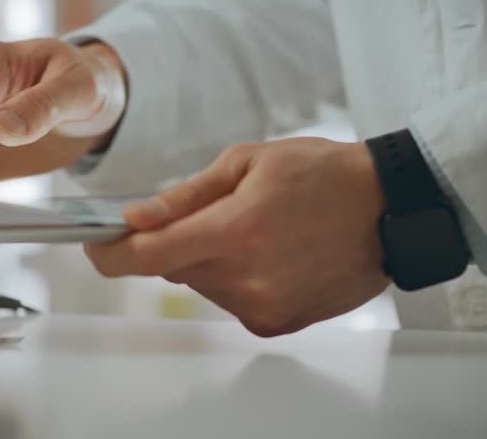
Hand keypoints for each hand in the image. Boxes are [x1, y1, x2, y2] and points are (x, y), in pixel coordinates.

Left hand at [84, 138, 390, 336]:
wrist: (391, 209)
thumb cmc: (324, 175)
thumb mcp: (248, 164)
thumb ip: (185, 196)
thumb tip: (135, 217)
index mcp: (234, 232)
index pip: (145, 258)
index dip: (109, 253)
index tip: (95, 243)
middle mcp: (246, 279)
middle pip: (172, 269)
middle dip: (175, 242)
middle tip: (211, 213)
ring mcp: (263, 306)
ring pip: (201, 284)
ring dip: (208, 259)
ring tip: (254, 228)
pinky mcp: (278, 322)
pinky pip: (230, 299)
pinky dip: (234, 277)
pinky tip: (270, 252)